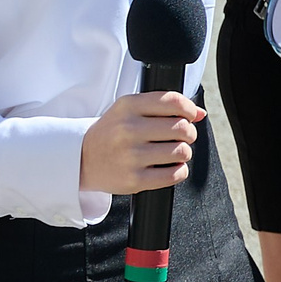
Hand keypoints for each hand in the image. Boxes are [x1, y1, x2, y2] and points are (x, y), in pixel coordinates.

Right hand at [78, 91, 202, 195]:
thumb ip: (164, 106)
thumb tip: (200, 113)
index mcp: (128, 106)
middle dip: (189, 133)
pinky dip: (179, 171)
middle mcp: (128, 129)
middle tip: (181, 137)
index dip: (189, 109)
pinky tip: (169, 167)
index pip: (174, 101)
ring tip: (172, 152)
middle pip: (182, 128)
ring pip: (181, 151)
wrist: (80, 159)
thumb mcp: (129, 110)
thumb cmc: (112, 132)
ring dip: (184, 152)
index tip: (189, 116)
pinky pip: (175, 174)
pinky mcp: (134, 180)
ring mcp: (130, 156)